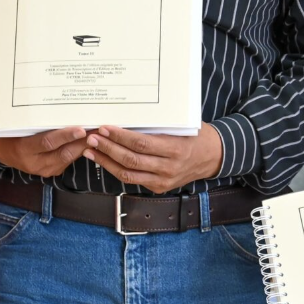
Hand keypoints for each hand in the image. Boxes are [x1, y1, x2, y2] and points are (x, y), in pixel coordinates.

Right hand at [0, 127, 89, 177]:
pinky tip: (89, 141)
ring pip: (69, 158)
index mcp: (24, 150)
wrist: (3, 152)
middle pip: (63, 153)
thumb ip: (37, 123)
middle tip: (98, 129)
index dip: (65, 136)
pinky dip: (79, 150)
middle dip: (83, 141)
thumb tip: (61, 110)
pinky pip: (68, 160)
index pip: (48, 142)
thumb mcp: (18, 126)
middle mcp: (36, 163)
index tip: (81, 129)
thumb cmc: (10, 134)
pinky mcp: (52, 171)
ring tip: (98, 133)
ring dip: (84, 146)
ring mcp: (45, 170)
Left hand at [83, 124, 222, 193]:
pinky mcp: (158, 187)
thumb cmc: (196, 135)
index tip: (104, 127)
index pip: (141, 143)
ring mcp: (163, 180)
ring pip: (128, 173)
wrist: (213, 156)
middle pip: (131, 159)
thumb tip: (127, 116)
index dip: (120, 137)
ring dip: (106, 161)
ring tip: (91, 150)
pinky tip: (104, 160)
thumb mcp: (181, 125)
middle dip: (108, 148)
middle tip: (91, 137)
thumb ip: (158, 124)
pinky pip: (132, 180)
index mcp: (176, 149)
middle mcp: (169, 167)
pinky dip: (115, 170)